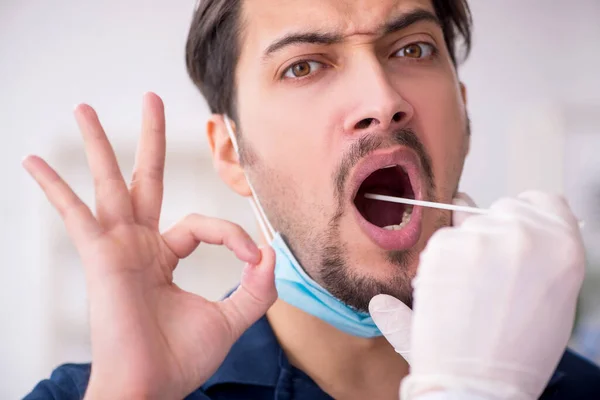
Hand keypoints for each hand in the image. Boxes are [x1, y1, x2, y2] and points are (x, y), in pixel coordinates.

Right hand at [22, 93, 277, 398]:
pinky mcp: (100, 255)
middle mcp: (140, 245)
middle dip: (150, 139)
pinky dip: (54, 187)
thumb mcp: (232, 317)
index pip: (204, 225)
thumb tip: (272, 251)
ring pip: (109, 183)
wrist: (151, 388)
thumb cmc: (180, 359)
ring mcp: (118, 246)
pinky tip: (34, 161)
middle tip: (152, 98)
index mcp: (166, 256)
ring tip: (85, 108)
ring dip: (98, 145)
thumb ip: (258, 287)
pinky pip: (74, 214)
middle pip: (146, 178)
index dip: (234, 237)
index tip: (255, 260)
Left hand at [370, 192, 584, 399]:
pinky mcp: (443, 246)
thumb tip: (513, 223)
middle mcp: (524, 234)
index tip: (514, 234)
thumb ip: (539, 253)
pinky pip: (441, 238)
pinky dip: (440, 259)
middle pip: (501, 208)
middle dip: (493, 232)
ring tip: (468, 290)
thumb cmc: (516, 351)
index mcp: (563, 246)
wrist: (475, 384)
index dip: (525, 217)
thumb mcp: (554, 298)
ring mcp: (481, 237)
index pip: (542, 201)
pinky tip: (449, 290)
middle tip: (488, 273)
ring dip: (464, 246)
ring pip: (466, 222)